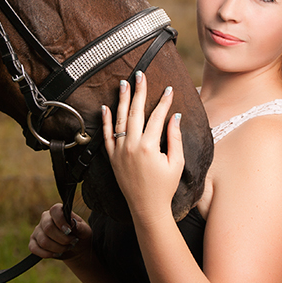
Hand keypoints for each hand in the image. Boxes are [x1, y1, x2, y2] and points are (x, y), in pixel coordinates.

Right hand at [29, 204, 91, 260]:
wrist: (75, 248)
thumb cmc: (79, 236)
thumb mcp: (85, 231)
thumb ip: (81, 227)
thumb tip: (74, 224)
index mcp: (57, 211)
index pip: (55, 210)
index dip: (61, 221)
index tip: (69, 231)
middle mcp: (45, 218)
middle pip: (48, 228)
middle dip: (62, 239)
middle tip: (72, 242)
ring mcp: (37, 230)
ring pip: (43, 241)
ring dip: (57, 248)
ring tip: (66, 248)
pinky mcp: (33, 242)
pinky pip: (34, 248)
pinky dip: (46, 254)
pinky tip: (56, 253)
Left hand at [102, 71, 184, 223]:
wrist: (146, 208)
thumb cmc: (164, 187)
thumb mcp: (176, 163)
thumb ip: (175, 138)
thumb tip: (175, 116)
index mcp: (148, 147)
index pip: (157, 117)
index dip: (163, 102)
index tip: (168, 89)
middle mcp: (131, 146)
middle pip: (135, 112)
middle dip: (138, 91)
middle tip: (140, 75)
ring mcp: (119, 151)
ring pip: (119, 120)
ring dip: (121, 100)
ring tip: (123, 84)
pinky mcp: (112, 158)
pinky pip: (106, 136)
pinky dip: (105, 121)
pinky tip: (105, 107)